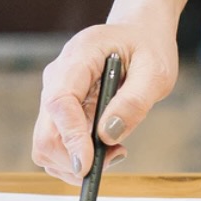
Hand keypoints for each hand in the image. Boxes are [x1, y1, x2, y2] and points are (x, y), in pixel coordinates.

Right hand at [31, 17, 179, 185]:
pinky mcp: (59, 113)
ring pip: (47, 147)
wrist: (137, 35)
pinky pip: (57, 146)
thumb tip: (108, 135)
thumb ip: (134, 101)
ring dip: (78, 162)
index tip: (87, 165)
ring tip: (116, 148)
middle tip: (117, 155)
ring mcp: (54, 97)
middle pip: (45, 134)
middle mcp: (56, 79)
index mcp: (77, 58)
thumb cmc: (147, 48)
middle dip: (75, 159)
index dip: (70, 137)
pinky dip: (79, 158)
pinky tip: (107, 145)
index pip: (59, 102)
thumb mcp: (155, 71)